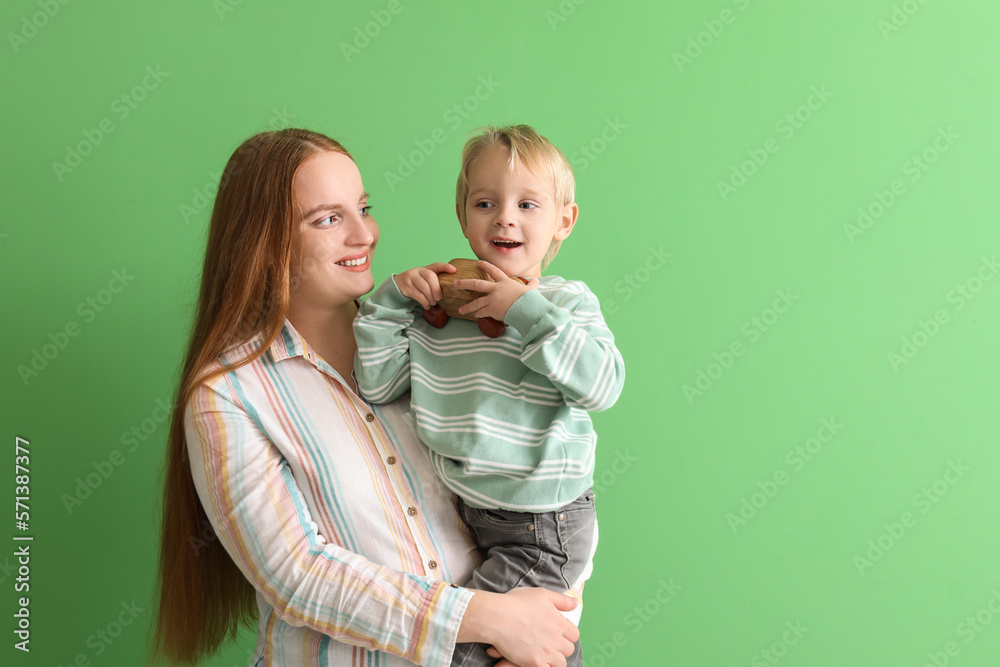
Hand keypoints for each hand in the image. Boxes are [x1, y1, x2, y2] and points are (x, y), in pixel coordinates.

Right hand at [393, 262, 455, 308]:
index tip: (454, 270)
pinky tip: (427, 305)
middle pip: (430, 277)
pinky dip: (424, 302)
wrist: (398, 283)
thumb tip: (449, 290)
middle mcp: (418, 271)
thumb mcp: (424, 278)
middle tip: (439, 298)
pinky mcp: (406, 286)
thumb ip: (434, 280)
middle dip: (436, 289)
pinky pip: (418, 295)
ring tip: (433, 303)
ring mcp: (411, 277)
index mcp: (426, 268)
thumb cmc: (417, 282)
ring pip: (424, 287)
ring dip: (430, 298)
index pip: (437, 265)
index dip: (446, 267)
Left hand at [454, 260, 537, 321]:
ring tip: (461, 310)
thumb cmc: (530, 299)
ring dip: (468, 306)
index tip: (478, 262)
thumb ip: (532, 285)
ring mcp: (492, 299)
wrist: (528, 308)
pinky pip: (482, 312)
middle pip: (476, 284)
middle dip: (464, 283)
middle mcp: (496, 289)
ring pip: (476, 302)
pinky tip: (474, 316)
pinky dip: (478, 314)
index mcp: (505, 282)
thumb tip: (536, 281)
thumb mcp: (531, 290)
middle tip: (455, 284)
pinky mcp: (492, 310)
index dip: (485, 265)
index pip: (493, 270)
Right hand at [457, 587, 578, 666]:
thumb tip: (575, 604)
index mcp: (559, 622)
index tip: (558, 632)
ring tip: (543, 653)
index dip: (567, 634)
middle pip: (568, 650)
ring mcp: (546, 652)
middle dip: (561, 647)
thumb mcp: (542, 595)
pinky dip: (543, 665)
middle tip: (549, 643)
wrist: (497, 617)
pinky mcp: (534, 663)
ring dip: (553, 658)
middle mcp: (555, 639)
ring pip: (560, 663)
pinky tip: (534, 659)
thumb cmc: (517, 603)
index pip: (574, 635)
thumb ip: (561, 600)